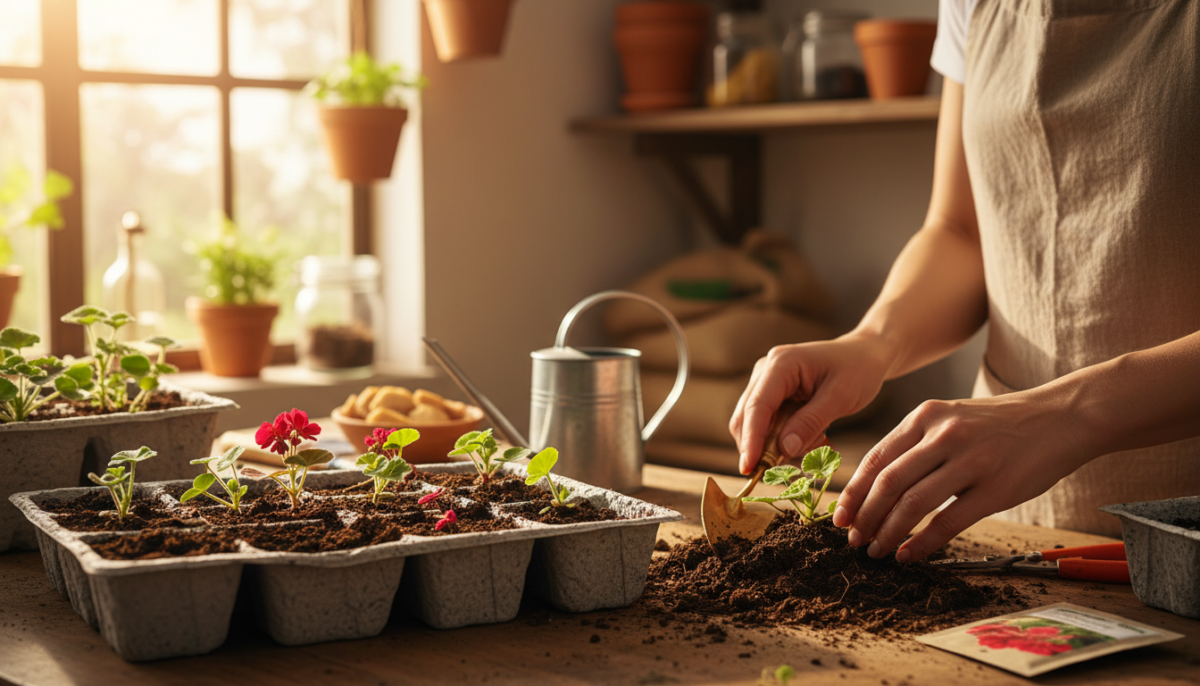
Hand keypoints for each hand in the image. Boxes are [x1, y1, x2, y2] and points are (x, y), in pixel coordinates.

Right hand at [729, 332, 891, 474]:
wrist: (864, 355)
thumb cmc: (857, 370)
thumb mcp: (841, 397)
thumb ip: (811, 422)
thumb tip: (784, 449)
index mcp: (781, 364)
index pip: (757, 407)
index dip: (751, 439)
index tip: (748, 468)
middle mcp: (765, 371)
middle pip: (747, 417)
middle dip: (761, 447)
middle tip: (790, 469)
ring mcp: (765, 382)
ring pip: (754, 425)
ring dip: (777, 445)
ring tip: (817, 444)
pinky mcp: (771, 394)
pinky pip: (768, 425)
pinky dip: (784, 440)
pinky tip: (813, 439)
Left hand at [832, 392, 1093, 561]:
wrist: (1061, 417)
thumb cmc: (998, 424)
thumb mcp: (950, 417)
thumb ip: (914, 444)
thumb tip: (874, 486)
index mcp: (925, 416)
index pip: (876, 458)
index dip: (853, 492)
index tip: (839, 516)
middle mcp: (943, 434)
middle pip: (888, 482)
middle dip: (865, 516)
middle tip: (854, 539)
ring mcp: (970, 460)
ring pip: (913, 503)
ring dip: (889, 532)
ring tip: (877, 551)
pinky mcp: (995, 488)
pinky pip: (948, 521)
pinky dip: (922, 542)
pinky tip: (908, 555)